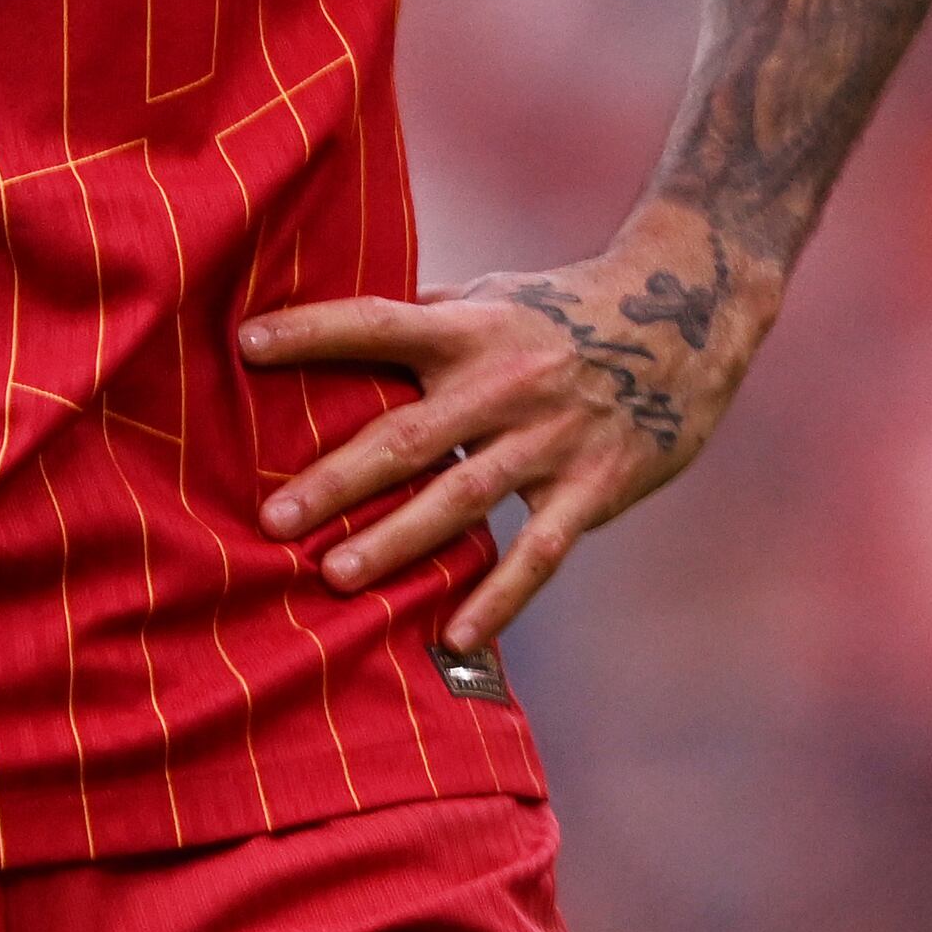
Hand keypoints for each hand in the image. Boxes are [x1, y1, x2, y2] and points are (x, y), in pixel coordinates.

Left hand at [237, 204, 779, 656]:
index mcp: (470, 328)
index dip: (312, 332)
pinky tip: (457, 635)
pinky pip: (540, 552)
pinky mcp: (594, 486)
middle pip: (407, 435)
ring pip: (462, 499)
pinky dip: (500, 597)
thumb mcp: (494, 295)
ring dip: (398, 541)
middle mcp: (504, 384)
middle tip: (273, 519)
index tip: (245, 342)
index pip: (376, 323)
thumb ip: (425, 319)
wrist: (686, 313)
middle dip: (337, 479)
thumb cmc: (565, 307)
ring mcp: (550, 439)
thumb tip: (336, 330)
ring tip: (336, 575)